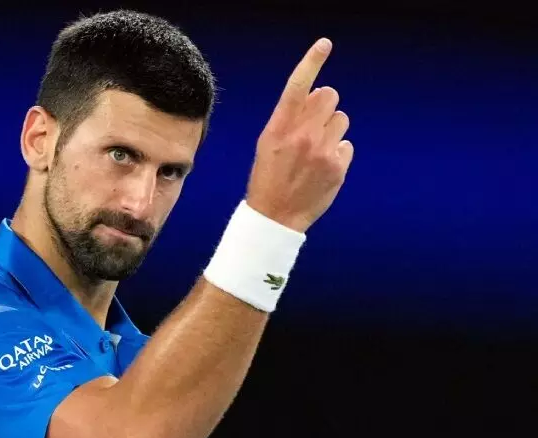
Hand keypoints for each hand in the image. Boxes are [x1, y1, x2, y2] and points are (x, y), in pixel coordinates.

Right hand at [246, 38, 353, 232]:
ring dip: (332, 130)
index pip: (298, 86)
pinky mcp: (338, 167)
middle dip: (324, 106)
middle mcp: (302, 135)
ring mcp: (322, 151)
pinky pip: (347, 145)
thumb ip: (291, 117)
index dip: (312, 61)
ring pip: (342, 119)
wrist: (275, 216)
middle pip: (329, 97)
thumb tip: (319, 94)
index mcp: (279, 127)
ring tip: (316, 151)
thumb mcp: (268, 143)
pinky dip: (337, 153)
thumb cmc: (269, 177)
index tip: (325, 44)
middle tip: (313, 126)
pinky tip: (322, 168)